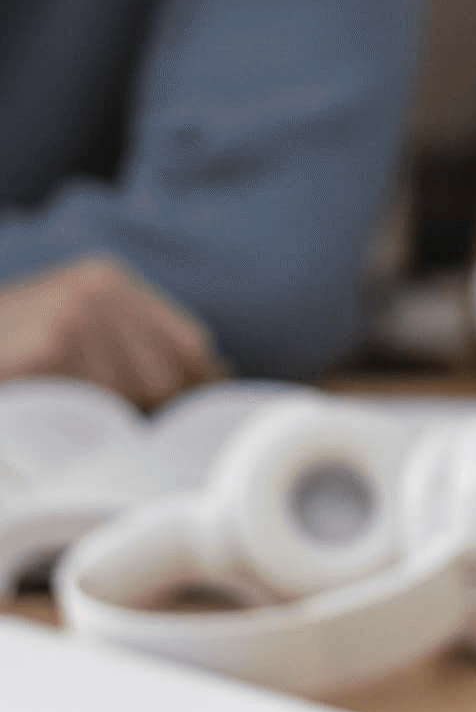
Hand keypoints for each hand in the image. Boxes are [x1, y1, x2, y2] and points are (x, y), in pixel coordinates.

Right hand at [0, 256, 219, 402]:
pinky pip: (92, 404)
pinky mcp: (51, 348)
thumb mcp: (70, 328)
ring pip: (131, 395)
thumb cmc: (9, 349)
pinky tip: (53, 416)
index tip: (187, 424)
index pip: (190, 346)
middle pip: (167, 376)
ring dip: (107, 421)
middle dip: (150, 411)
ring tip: (71, 419)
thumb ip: (131, 345)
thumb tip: (218, 373)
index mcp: (109, 279)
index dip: (195, 390)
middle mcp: (98, 288)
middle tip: (116, 431)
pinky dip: (77, 422)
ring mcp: (74, 316)